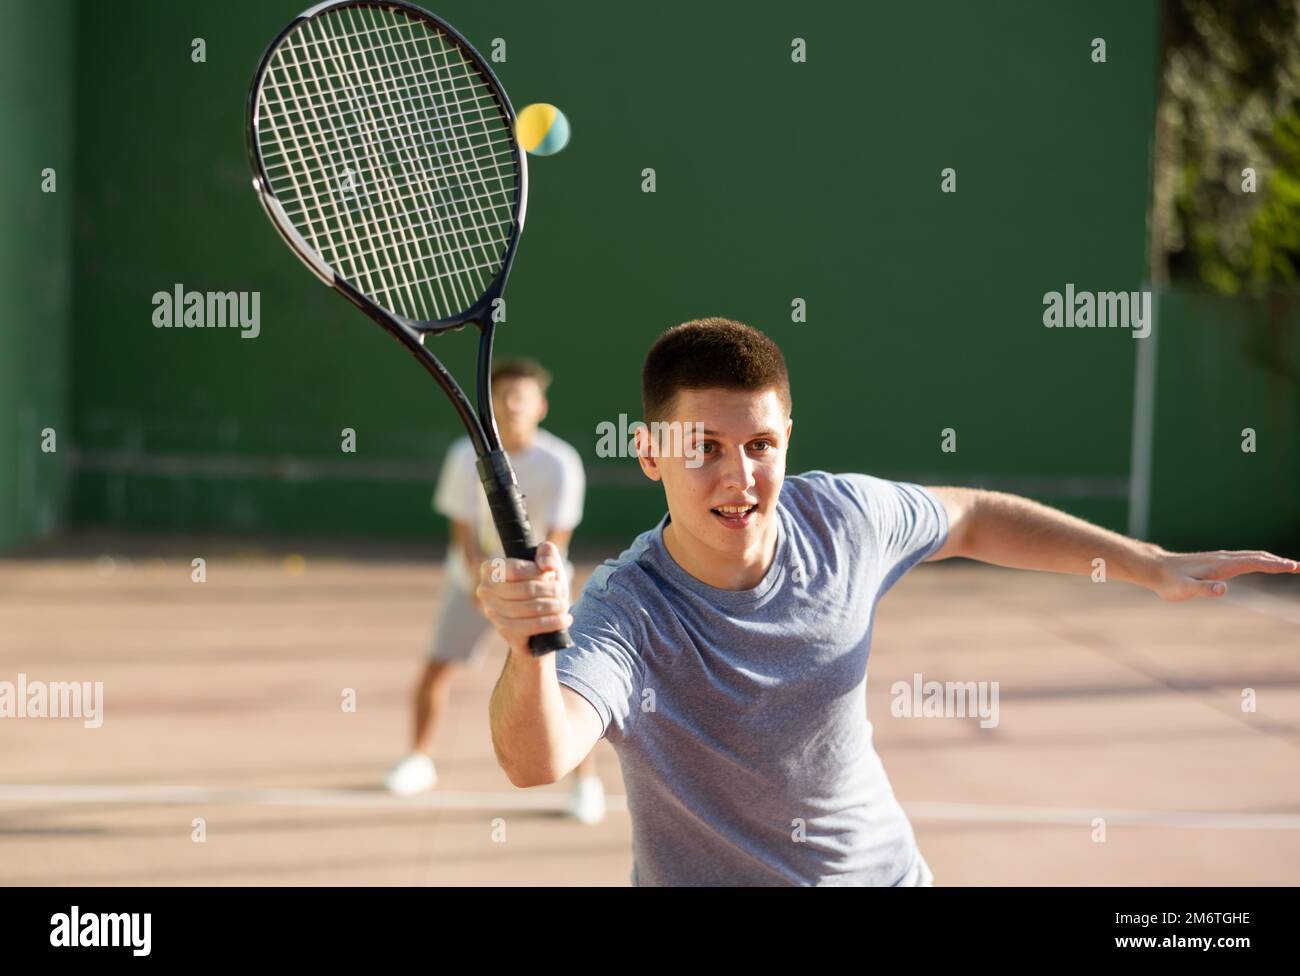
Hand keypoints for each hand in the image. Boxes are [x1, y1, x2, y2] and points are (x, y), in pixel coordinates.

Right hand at [476, 541, 572, 654]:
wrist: (541, 619)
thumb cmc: (542, 587)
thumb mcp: (547, 566)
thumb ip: (548, 554)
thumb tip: (547, 565)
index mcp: (491, 569)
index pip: (516, 569)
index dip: (538, 572)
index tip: (550, 574)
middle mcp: (486, 591)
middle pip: (527, 589)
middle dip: (551, 590)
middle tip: (560, 593)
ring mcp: (493, 612)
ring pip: (532, 607)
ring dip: (554, 606)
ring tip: (563, 605)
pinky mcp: (504, 631)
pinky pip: (533, 625)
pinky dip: (553, 622)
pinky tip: (564, 620)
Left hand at [1148, 549, 1299, 601]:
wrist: (1155, 569)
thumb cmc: (1169, 582)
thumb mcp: (1185, 590)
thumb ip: (1204, 590)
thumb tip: (1223, 589)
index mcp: (1221, 565)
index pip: (1254, 563)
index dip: (1275, 565)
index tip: (1293, 567)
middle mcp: (1223, 558)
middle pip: (1257, 556)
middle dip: (1279, 561)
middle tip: (1299, 567)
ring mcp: (1219, 558)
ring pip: (1250, 556)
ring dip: (1270, 559)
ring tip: (1287, 565)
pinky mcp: (1214, 561)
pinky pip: (1242, 558)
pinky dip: (1257, 560)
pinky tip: (1259, 563)